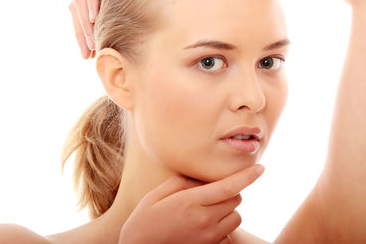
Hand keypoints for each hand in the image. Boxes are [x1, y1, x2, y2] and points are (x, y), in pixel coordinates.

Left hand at [69, 0, 103, 58]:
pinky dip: (92, 3)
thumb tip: (105, 47)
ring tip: (92, 42)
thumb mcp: (112, 10)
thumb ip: (105, 23)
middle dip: (82, 36)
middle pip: (76, 13)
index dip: (81, 39)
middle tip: (89, 53)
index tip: (86, 57)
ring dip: (86, 25)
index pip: (77, 20)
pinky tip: (94, 18)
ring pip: (80, 2)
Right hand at [118, 164, 264, 243]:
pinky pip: (229, 231)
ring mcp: (209, 236)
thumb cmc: (145, 220)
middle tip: (210, 190)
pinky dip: (225, 222)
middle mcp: (204, 220)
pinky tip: (207, 221)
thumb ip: (182, 182)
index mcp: (190, 202)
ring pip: (236, 216)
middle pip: (236, 199)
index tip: (260, 168)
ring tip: (208, 207)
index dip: (247, 176)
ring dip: (229, 207)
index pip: (228, 186)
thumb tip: (201, 178)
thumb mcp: (156, 194)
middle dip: (229, 190)